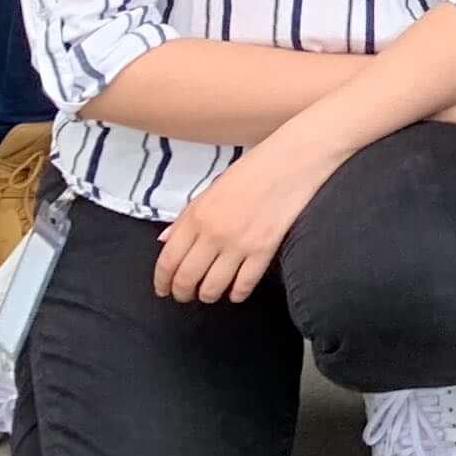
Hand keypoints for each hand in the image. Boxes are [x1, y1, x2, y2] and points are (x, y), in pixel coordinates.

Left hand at [153, 136, 333, 303]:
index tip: (163, 290)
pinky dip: (237, 294)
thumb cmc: (253, 170)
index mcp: (197, 214)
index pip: (168, 260)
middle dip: (182, 293)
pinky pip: (244, 284)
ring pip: (212, 287)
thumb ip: (186, 217)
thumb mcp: (212, 188)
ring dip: (208, 295)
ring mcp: (239, 242)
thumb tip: (164, 240)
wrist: (294, 159)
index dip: (161, 281)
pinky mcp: (264, 249)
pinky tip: (236, 292)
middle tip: (185, 296)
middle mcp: (213, 232)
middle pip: (186, 278)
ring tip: (210, 294)